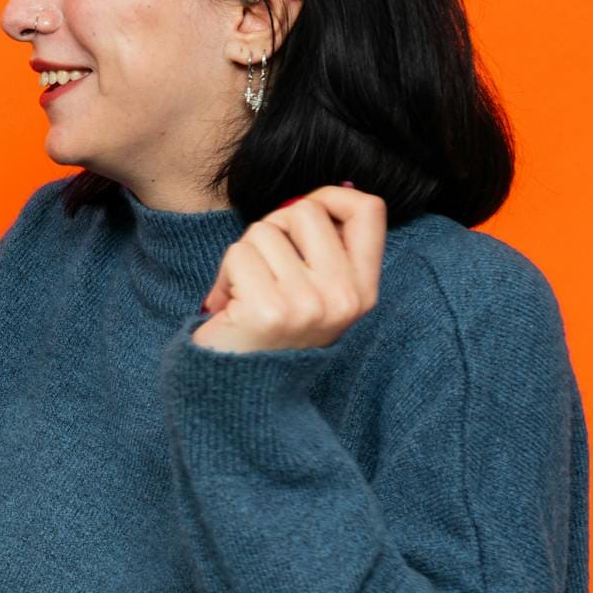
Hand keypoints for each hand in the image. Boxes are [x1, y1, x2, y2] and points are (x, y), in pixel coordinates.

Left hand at [192, 185, 386, 353]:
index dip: (331, 197)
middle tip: (262, 271)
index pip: (369, 210)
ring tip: (245, 296)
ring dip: (243, 257)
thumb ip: (321, 249)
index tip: (301, 219)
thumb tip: (312, 199)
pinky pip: (238, 254)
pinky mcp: (268, 310)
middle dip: (272, 229)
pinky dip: (223, 277)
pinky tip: (229, 308)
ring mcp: (308, 304)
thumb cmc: (269, 335)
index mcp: (362, 291)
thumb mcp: (314, 295)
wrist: (241, 395)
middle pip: (305, 210)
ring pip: (264, 230)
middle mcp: (343, 297)